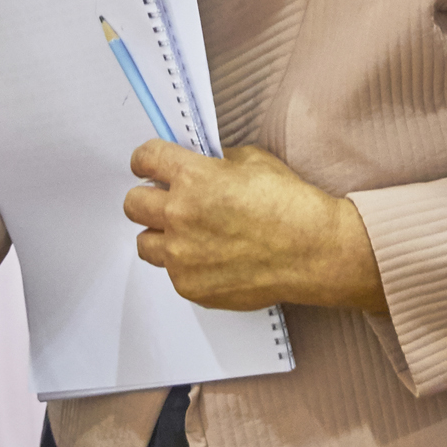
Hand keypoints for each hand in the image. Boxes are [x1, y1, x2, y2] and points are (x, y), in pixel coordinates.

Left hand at [121, 141, 383, 311]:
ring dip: (161, 235)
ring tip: (189, 236)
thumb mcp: (254, 162)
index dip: (147, 161)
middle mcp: (178, 216)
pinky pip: (173, 272)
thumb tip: (202, 168)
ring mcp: (181, 256)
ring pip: (145, 243)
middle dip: (149, 199)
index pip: (144, 159)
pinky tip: (215, 259)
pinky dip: (187, 265)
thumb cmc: (290, 204)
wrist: (314, 251)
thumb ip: (217, 163)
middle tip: (170, 203)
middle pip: (132, 204)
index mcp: (192, 178)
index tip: (152, 167)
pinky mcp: (191, 287)